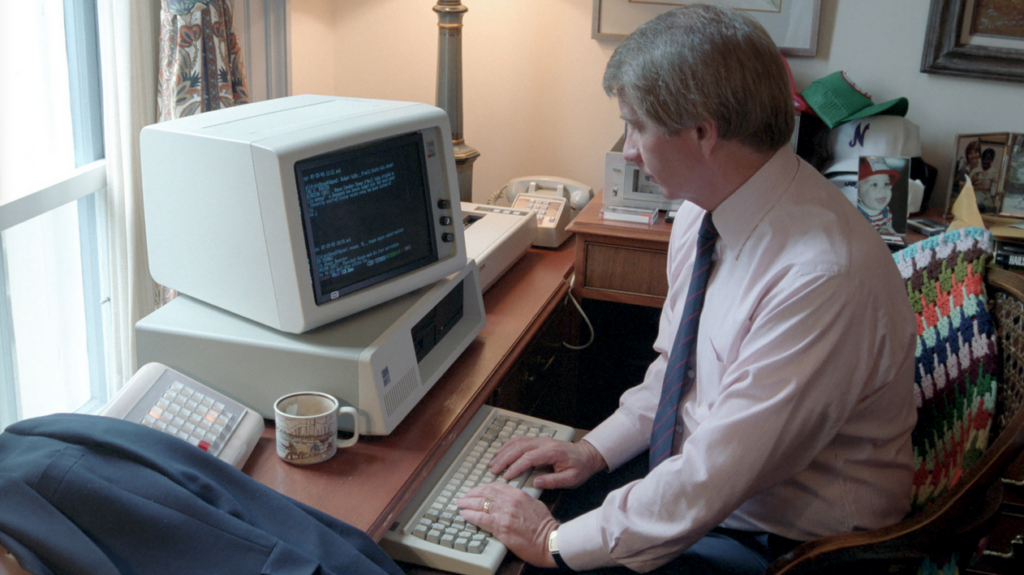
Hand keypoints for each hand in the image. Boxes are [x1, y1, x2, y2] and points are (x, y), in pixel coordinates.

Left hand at [456, 483, 558, 567]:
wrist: (549, 540)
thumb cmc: (545, 526)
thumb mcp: (534, 504)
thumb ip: (521, 500)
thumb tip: (511, 500)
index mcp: (518, 494)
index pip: (495, 486)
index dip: (483, 488)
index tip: (477, 491)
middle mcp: (509, 501)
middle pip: (484, 493)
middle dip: (471, 494)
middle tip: (464, 497)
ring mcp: (504, 514)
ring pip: (480, 504)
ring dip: (467, 504)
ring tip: (460, 505)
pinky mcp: (500, 527)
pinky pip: (481, 518)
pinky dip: (470, 516)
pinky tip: (465, 515)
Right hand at [490, 437, 606, 489]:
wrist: (586, 455)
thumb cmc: (580, 467)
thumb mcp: (571, 479)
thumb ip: (553, 481)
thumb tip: (535, 483)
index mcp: (552, 452)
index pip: (529, 458)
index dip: (516, 467)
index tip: (507, 476)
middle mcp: (544, 443)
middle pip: (519, 448)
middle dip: (505, 459)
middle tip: (494, 470)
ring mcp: (540, 440)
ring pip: (517, 443)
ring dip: (504, 452)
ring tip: (493, 463)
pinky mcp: (538, 441)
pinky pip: (520, 440)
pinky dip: (508, 445)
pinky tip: (501, 452)